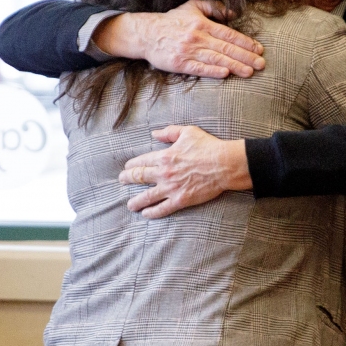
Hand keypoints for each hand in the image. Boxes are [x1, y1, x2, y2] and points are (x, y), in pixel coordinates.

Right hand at [94, 0, 265, 78]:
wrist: (147, 34)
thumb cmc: (172, 21)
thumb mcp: (192, 7)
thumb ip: (213, 7)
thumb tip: (233, 12)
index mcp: (202, 23)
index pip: (229, 34)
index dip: (246, 42)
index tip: (259, 50)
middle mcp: (198, 37)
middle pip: (226, 48)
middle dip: (246, 57)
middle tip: (261, 64)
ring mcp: (188, 51)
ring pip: (216, 59)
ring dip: (235, 66)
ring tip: (250, 72)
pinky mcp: (180, 63)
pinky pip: (198, 68)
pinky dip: (212, 71)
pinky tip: (225, 74)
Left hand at [120, 126, 252, 217]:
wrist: (224, 164)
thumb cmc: (208, 146)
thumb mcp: (187, 132)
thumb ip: (169, 132)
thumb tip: (154, 134)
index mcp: (164, 156)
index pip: (141, 162)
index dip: (132, 165)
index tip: (127, 168)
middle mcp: (164, 173)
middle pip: (139, 178)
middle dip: (128, 180)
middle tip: (122, 182)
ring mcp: (171, 188)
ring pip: (147, 196)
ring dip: (136, 201)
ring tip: (130, 205)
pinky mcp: (181, 200)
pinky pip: (163, 208)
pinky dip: (153, 212)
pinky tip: (146, 214)